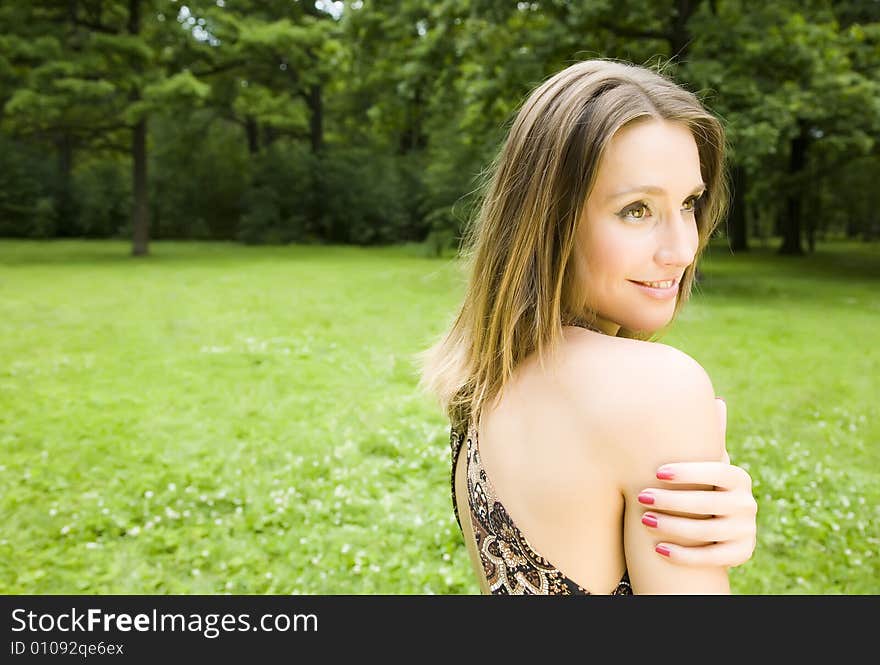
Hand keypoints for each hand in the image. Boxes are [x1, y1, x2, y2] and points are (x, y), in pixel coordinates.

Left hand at [639, 397, 757, 566]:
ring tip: (643, 521)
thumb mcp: (706, 463)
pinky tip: (658, 550)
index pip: (717, 470)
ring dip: (672, 527)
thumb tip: (717, 398)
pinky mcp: (741, 554)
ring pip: (706, 531)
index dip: (688, 472)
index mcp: (739, 478)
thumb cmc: (700, 484)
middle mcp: (748, 504)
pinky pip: (711, 558)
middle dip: (671, 500)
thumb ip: (711, 436)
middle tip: (640, 497)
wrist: (715, 525)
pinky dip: (684, 555)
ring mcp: (747, 530)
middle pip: (708, 503)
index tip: (656, 472)